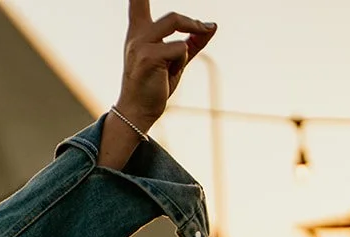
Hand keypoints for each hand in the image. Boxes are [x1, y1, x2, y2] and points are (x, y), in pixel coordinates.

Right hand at [116, 2, 216, 130]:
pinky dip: (182, 62)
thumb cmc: (154, 85)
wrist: (138, 112)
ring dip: (190, 39)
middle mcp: (136, 36)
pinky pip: (180, 48)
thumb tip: (212, 26)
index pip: (138, 2)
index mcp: (139, 33)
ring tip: (185, 57)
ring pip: (177, 25)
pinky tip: (170, 75)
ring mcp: (140, 46)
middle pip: (174, 16)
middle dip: (194, 25)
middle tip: (206, 31)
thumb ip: (192, 42)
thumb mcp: (176, 60)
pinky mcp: (148, 57)